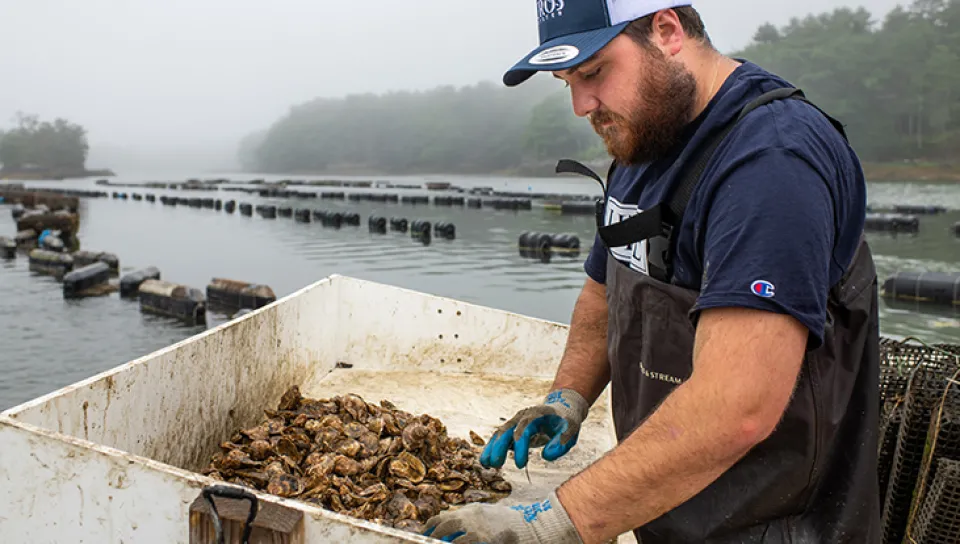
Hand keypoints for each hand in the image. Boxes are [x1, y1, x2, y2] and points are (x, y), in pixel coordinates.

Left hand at [422, 491, 582, 543]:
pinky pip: (461, 543)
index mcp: (473, 510)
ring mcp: (477, 527)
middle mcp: (472, 516)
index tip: (425, 532)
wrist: (531, 527)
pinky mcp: (482, 538)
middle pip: (443, 523)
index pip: (445, 515)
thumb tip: (455, 520)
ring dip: (439, 540)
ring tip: (434, 543)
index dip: (432, 525)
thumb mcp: (491, 515)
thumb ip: (474, 517)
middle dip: (431, 533)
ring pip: (449, 534)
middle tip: (425, 540)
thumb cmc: (512, 524)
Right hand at [480, 389, 588, 468]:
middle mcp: (523, 416)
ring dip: (492, 448)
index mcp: (537, 414)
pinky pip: (500, 437)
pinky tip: (487, 460)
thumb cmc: (566, 421)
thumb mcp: (571, 429)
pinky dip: (493, 448)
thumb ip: (562, 442)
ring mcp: (516, 421)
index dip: (520, 447)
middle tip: (496, 464)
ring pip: (500, 433)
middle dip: (499, 447)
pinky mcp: (514, 428)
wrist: (562, 408)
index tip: (520, 464)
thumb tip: (546, 456)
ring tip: (485, 463)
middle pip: (507, 429)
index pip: (525, 429)